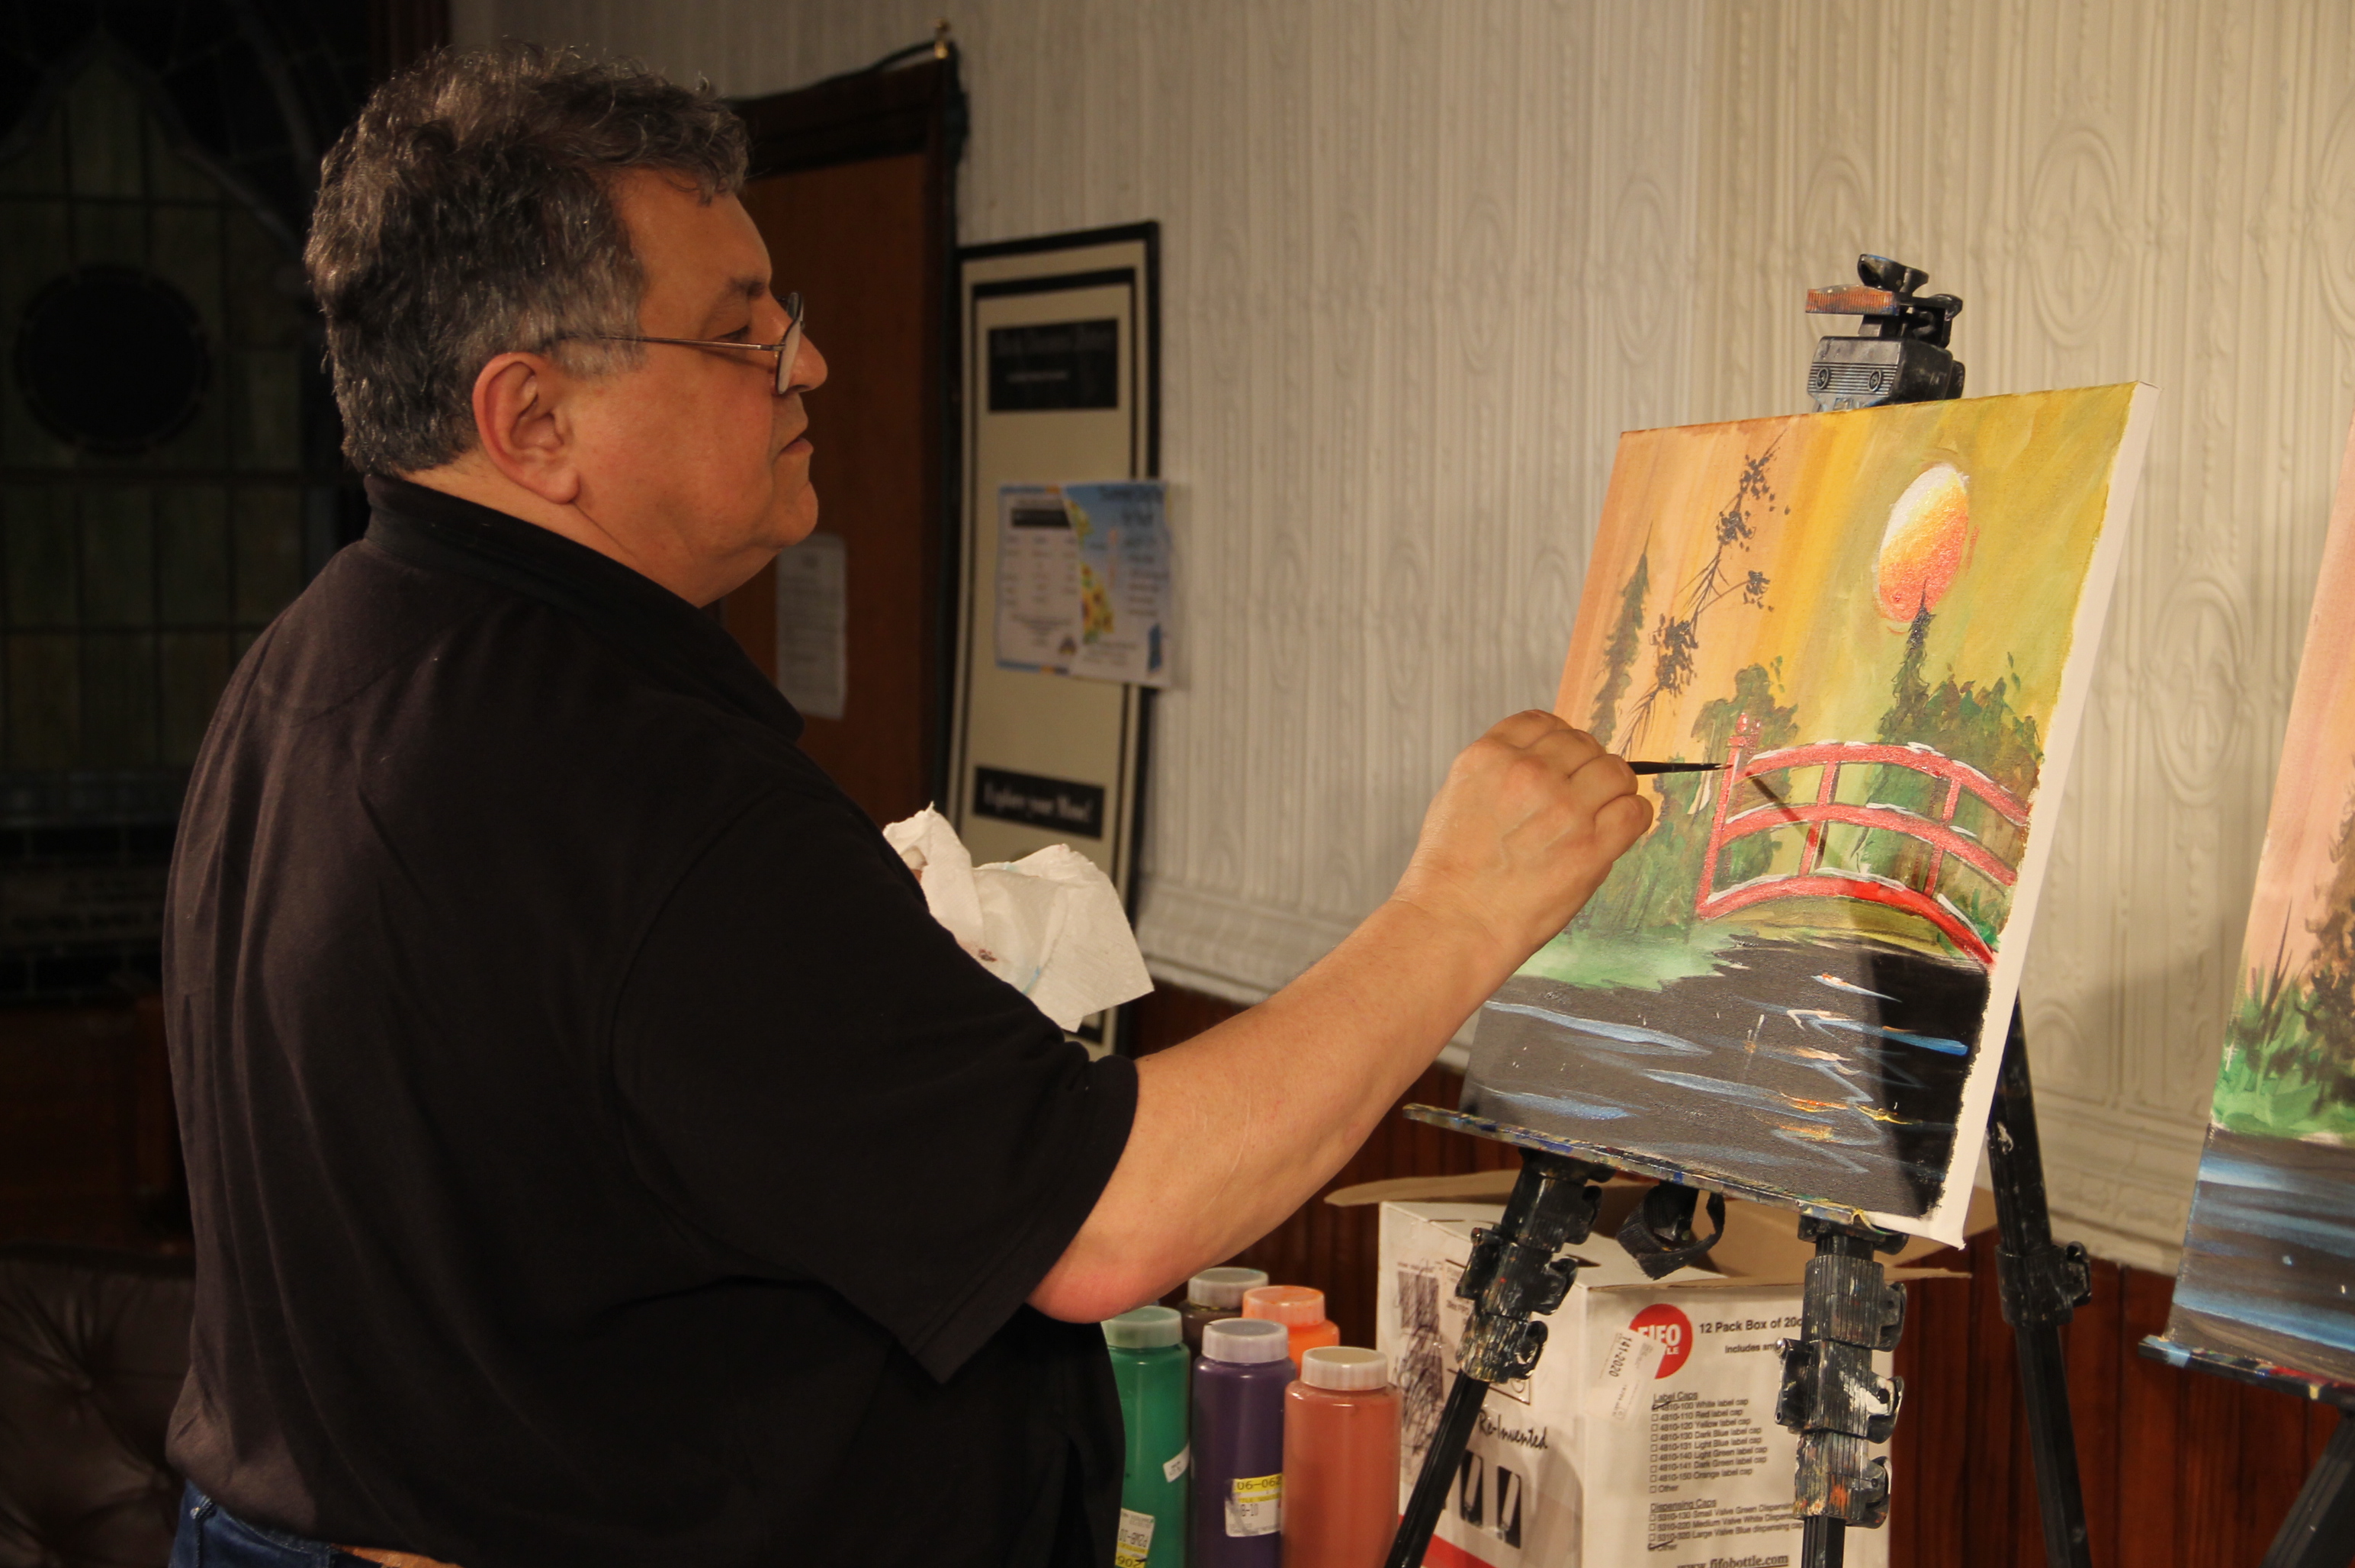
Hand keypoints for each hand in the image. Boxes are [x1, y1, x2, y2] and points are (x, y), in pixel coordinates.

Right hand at [1388, 711, 1653, 967]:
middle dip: (1586, 766)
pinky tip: (1618, 829)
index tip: (1564, 759)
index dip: (1559, 740)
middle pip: (1583, 744)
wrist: (1454, 924)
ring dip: (1615, 787)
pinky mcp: (1591, 847)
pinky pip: (1635, 811)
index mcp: (1489, 757)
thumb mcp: (1456, 799)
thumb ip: (1498, 774)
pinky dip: (1633, 816)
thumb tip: (1544, 764)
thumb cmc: (1449, 874)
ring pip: (1617, 771)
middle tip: (1581, 795)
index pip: (1543, 722)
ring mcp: (1563, 808)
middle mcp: (1528, 773)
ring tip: (1603, 810)